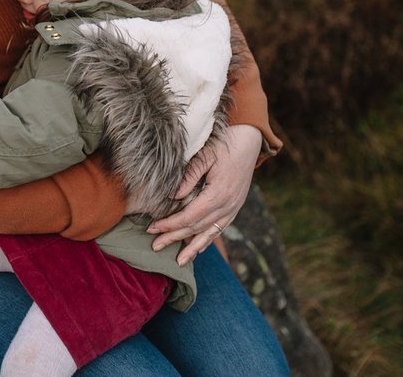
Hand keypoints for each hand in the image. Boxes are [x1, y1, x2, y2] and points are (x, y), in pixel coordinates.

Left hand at [147, 124, 261, 265]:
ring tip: (178, 262)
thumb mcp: (205, 155)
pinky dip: (207, 240)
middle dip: (174, 238)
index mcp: (219, 193)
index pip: (190, 216)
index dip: (170, 224)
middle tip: (155, 246)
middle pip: (196, 228)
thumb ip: (189, 175)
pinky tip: (198, 249)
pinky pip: (219, 229)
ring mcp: (233, 208)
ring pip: (209, 233)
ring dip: (192, 248)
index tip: (152, 228)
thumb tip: (172, 196)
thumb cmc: (224, 145)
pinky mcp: (235, 208)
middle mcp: (228, 205)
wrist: (249, 141)